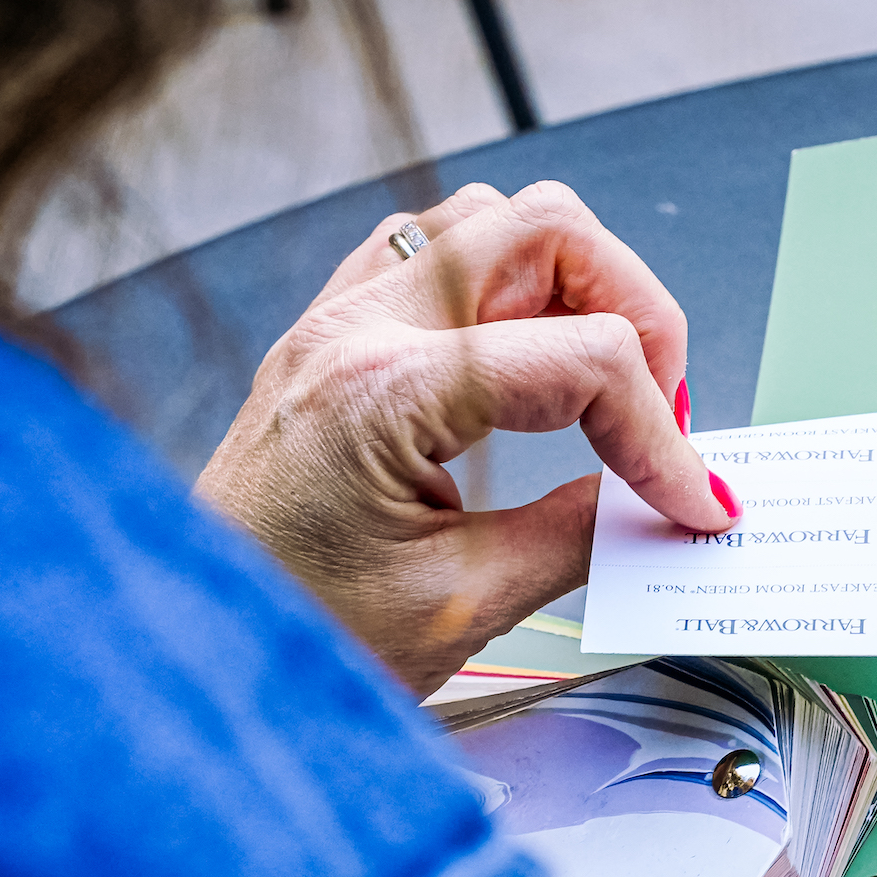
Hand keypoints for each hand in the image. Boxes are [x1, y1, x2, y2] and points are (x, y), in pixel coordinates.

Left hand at [196, 181, 735, 695]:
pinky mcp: (332, 335)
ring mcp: (337, 319)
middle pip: (550, 228)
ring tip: (602, 389)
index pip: (584, 357)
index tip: (694, 502)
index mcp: (381, 390)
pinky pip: (438, 251)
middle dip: (637, 314)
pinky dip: (511, 290)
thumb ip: (582, 536)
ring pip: (495, 219)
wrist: (181, 657)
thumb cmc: (291, 641)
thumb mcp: (462, 605)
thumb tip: (667, 505)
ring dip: (576, 286)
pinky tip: (531, 367)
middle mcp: (355, 327)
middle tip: (661, 414)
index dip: (665, 434)